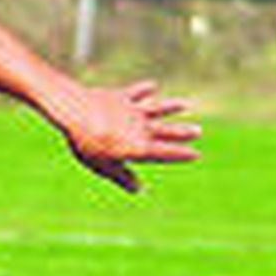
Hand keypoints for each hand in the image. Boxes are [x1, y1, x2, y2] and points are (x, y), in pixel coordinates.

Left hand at [59, 80, 202, 194]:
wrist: (77, 112)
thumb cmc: (88, 144)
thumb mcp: (104, 166)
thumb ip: (122, 176)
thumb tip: (138, 190)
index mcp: (139, 147)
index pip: (166, 152)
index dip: (181, 154)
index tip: (196, 154)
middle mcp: (141, 127)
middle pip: (166, 130)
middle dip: (182, 132)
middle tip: (198, 132)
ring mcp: (132, 110)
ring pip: (157, 109)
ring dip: (171, 106)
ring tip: (185, 105)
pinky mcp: (121, 97)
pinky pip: (136, 93)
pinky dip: (145, 89)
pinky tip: (153, 86)